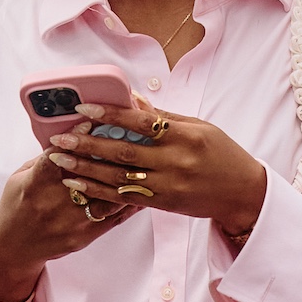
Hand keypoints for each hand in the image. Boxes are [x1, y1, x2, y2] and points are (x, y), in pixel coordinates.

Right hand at [0, 149, 137, 301]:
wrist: (15, 247)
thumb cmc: (17, 205)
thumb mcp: (20, 177)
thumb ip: (45, 158)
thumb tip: (70, 136)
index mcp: (34, 185)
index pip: (56, 158)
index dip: (74, 140)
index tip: (90, 124)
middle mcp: (54, 203)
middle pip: (87, 175)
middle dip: (107, 153)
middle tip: (126, 134)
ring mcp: (72, 221)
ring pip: (107, 195)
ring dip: (125, 176)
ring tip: (142, 157)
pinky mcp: (86, 235)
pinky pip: (114, 216)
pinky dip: (131, 200)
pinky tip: (144, 186)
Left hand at [45, 98, 266, 237]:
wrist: (242, 193)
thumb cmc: (222, 154)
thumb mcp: (199, 127)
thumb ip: (163, 116)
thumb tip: (131, 97)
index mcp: (186, 135)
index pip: (141, 121)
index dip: (110, 113)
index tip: (83, 108)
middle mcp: (176, 161)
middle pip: (123, 151)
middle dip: (88, 143)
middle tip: (59, 136)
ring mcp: (168, 185)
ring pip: (118, 176)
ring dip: (85, 167)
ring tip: (59, 158)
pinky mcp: (162, 204)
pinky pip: (124, 196)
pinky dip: (97, 189)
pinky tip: (77, 181)